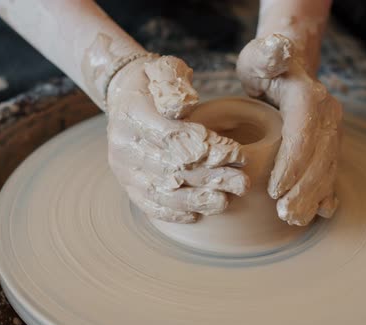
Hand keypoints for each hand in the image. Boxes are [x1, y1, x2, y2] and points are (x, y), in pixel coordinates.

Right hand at [105, 55, 249, 222]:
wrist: (122, 94)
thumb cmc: (153, 81)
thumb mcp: (164, 68)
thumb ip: (175, 83)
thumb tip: (184, 107)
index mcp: (133, 113)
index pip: (174, 137)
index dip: (208, 148)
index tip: (237, 153)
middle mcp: (124, 145)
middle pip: (173, 168)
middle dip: (212, 177)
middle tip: (243, 182)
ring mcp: (124, 168)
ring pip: (163, 192)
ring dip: (197, 199)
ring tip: (226, 201)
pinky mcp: (127, 183)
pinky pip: (149, 204)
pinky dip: (174, 212)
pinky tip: (198, 214)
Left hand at [237, 34, 342, 225]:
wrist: (287, 70)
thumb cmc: (265, 65)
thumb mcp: (259, 56)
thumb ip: (267, 55)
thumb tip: (278, 50)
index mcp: (308, 96)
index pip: (303, 132)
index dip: (292, 163)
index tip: (275, 189)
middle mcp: (326, 115)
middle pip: (319, 157)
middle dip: (304, 188)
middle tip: (285, 214)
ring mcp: (331, 132)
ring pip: (326, 168)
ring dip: (313, 197)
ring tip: (295, 219)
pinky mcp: (328, 145)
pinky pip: (330, 171)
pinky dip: (326, 193)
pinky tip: (321, 212)